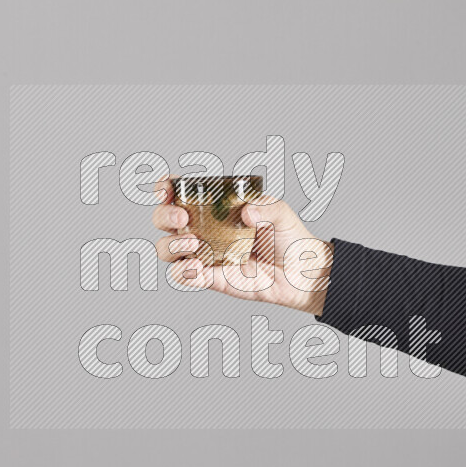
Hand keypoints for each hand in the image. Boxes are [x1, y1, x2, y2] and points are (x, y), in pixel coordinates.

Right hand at [152, 177, 332, 314]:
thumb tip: (246, 212)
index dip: (165, 188)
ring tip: (193, 243)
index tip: (166, 188)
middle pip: (164, 220)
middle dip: (164, 216)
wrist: (302, 272)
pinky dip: (182, 272)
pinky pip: (184, 276)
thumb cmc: (289, 236)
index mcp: (215, 206)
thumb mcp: (281, 212)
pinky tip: (196, 266)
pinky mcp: (210, 278)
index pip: (180, 193)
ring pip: (166, 249)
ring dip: (170, 245)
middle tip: (182, 217)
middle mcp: (203, 229)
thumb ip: (266, 207)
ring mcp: (204, 254)